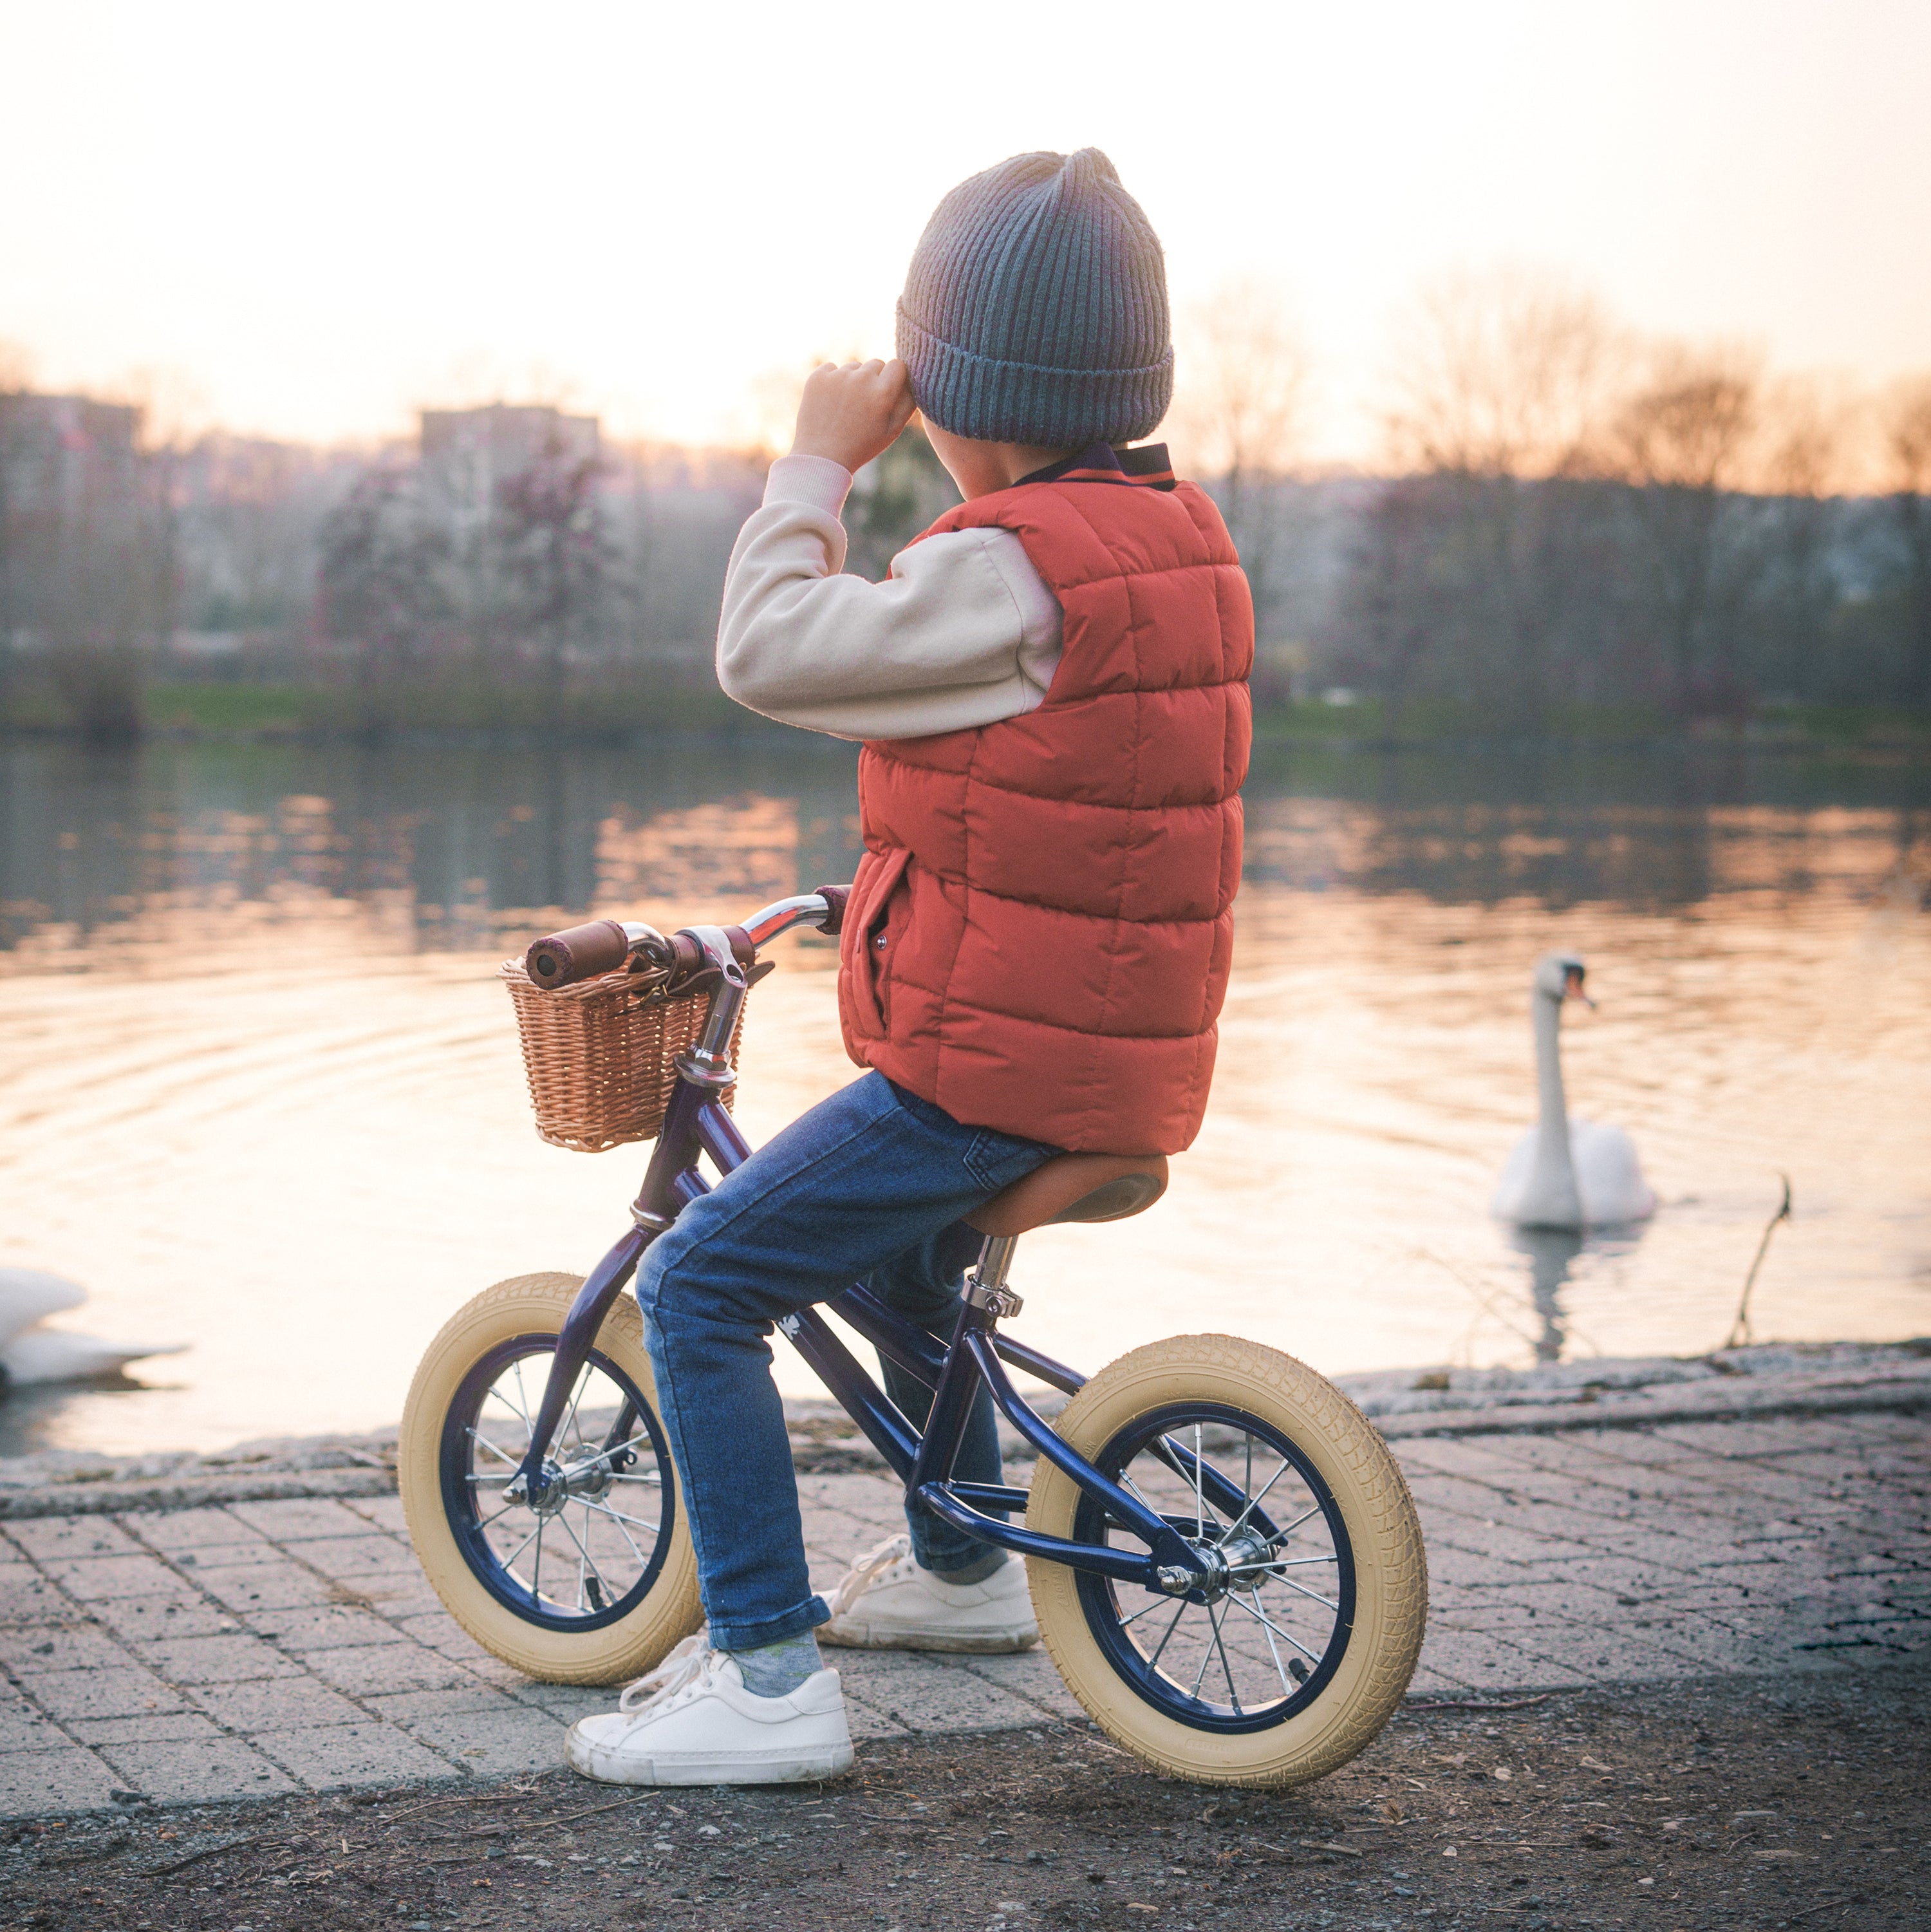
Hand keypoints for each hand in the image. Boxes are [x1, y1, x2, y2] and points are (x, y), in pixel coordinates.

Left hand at [789, 358, 915, 471]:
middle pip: (876, 364)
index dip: (895, 378)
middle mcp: (861, 379)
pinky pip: (832, 368)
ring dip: (854, 380)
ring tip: (847, 407)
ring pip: (854, 367)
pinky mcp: (818, 377)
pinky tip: (831, 402)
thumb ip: (908, 402)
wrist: (823, 457)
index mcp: (883, 393)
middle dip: (875, 379)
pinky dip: (832, 381)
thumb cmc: (862, 446)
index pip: (898, 365)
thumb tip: (911, 378)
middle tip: (866, 404)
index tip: (888, 391)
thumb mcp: (893, 430)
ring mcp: (838, 376)